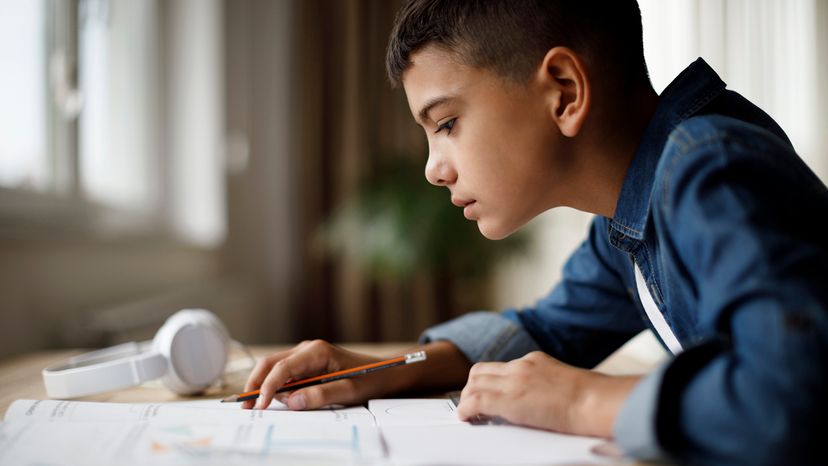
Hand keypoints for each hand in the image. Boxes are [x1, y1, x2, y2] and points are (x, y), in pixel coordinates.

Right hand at [242, 340, 394, 410]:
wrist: (386, 373)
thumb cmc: (370, 379)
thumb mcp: (348, 391)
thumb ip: (320, 395)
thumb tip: (292, 401)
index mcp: (317, 351)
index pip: (282, 368)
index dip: (268, 387)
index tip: (260, 405)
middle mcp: (308, 349)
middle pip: (270, 363)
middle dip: (256, 384)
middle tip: (246, 406)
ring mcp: (306, 355)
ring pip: (274, 368)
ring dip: (266, 386)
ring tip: (270, 405)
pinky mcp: (307, 364)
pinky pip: (285, 374)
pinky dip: (277, 387)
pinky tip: (282, 399)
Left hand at [456, 351, 639, 436]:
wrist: (595, 401)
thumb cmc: (591, 399)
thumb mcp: (564, 384)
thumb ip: (546, 386)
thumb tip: (541, 401)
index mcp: (534, 360)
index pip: (501, 367)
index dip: (488, 381)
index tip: (486, 393)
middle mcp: (520, 366)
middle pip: (481, 371)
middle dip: (471, 387)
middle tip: (471, 404)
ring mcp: (513, 381)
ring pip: (474, 383)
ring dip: (467, 398)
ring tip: (468, 414)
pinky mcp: (509, 400)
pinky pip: (476, 401)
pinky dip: (466, 410)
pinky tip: (466, 418)